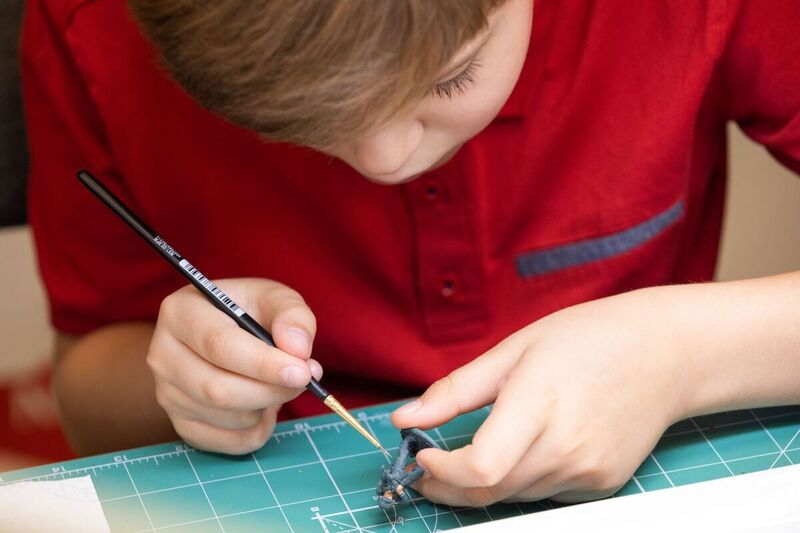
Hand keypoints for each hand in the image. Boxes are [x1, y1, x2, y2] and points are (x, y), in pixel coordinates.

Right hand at [148, 278, 321, 453]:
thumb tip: (298, 350)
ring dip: (266, 406)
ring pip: (226, 417)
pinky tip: (264, 406)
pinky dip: (257, 430)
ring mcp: (167, 393)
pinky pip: (227, 442)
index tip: (302, 372)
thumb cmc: (250, 312)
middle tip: (304, 380)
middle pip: (217, 389)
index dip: (263, 363)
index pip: (218, 345)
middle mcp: (163, 355)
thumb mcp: (275, 299)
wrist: (223, 333)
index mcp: (181, 312)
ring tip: (276, 384)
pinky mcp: (180, 423)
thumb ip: (293, 316)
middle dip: (271, 390)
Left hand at [392, 287, 691, 504]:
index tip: (422, 456)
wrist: (664, 353)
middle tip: (430, 467)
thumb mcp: (514, 350)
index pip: (480, 468)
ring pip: (514, 496)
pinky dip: (521, 481)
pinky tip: (525, 449)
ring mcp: (589, 470)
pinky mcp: (603, 483)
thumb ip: (455, 390)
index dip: (441, 473)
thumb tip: (406, 419)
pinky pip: (544, 494)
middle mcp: (567, 446)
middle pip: (490, 491)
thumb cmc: (588, 339)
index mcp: (539, 402)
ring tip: (474, 452)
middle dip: (449, 486)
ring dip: (484, 484)